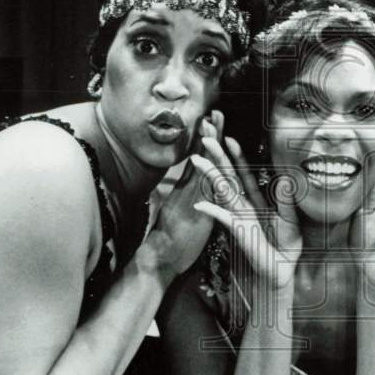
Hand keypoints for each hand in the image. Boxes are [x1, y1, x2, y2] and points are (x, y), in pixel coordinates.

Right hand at [148, 111, 225, 276]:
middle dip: (209, 135)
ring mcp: (191, 202)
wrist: (158, 260)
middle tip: (215, 113)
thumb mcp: (173, 212)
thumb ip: (177, 195)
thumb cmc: (168, 239)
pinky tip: (217, 163)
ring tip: (214, 128)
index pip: (197, 159)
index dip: (203, 139)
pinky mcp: (196, 215)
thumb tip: (175, 184)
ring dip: (209, 148)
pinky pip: (206, 193)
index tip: (210, 119)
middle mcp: (187, 191)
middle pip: (200, 158)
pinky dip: (211, 178)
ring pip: (203, 170)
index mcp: (184, 190)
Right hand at [191, 135, 301, 292]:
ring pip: (223, 192)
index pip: (245, 174)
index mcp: (257, 201)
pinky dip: (213, 212)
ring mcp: (239, 218)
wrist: (281, 270)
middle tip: (205, 139)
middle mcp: (245, 206)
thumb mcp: (290, 219)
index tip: (228, 138)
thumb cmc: (285, 246)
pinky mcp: (239, 231)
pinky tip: (199, 205)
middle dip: (218, 158)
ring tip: (197, 160)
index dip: (237, 157)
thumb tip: (286, 179)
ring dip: (211, 176)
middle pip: (229, 177)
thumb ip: (287, 200)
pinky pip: (225, 219)